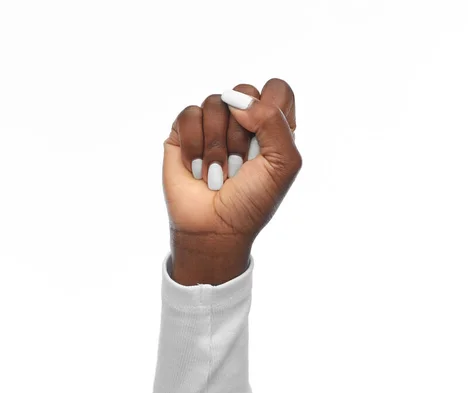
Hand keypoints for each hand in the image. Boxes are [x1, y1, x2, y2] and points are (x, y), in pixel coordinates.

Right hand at [163, 79, 301, 284]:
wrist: (214, 228)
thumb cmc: (252, 200)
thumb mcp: (283, 164)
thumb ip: (273, 121)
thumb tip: (236, 101)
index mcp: (272, 126)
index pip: (277, 89)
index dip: (270, 108)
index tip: (263, 142)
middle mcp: (243, 120)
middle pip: (244, 92)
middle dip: (241, 135)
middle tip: (240, 166)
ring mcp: (212, 124)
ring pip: (214, 102)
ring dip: (217, 146)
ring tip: (217, 173)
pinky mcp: (184, 131)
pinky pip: (189, 115)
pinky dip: (194, 146)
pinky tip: (197, 169)